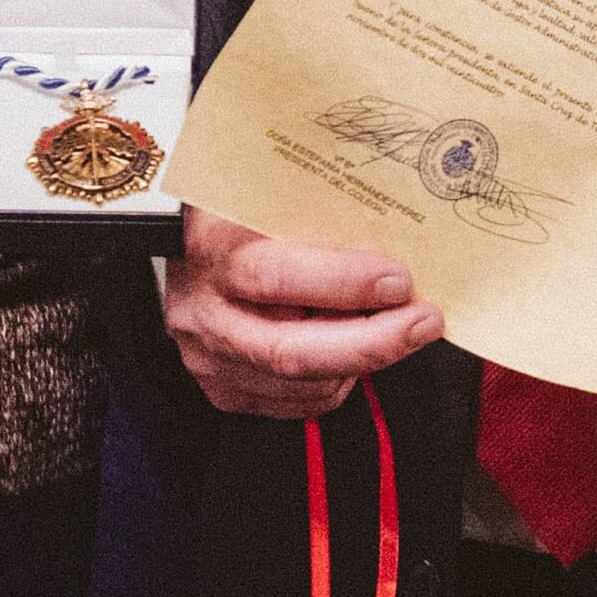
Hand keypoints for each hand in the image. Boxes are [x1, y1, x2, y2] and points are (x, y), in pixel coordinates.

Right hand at [163, 206, 446, 416]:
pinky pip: (297, 403)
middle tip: (424, 322)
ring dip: (362, 361)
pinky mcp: (224, 390)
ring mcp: (210, 358)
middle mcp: (204, 313)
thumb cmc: (234, 212)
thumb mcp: (267, 193)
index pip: (278, 277)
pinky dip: (338, 381)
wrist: (172, 242)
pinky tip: (352, 349)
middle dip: (372, 342)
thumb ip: (320, 207)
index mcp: (213, 253)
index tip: (400, 281)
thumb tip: (395, 223)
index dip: (344, 284)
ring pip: (302, 384)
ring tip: (396, 330)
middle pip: (292, 351)